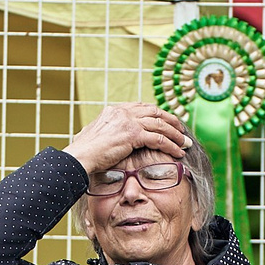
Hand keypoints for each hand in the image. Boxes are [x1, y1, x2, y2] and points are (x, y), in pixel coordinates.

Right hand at [65, 103, 195, 176]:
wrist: (79, 157)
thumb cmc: (84, 153)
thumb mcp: (95, 136)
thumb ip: (108, 132)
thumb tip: (111, 138)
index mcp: (114, 110)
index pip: (142, 107)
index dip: (158, 114)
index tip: (167, 122)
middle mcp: (122, 112)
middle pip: (155, 112)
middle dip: (171, 121)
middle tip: (182, 131)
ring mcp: (128, 121)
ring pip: (160, 125)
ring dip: (175, 134)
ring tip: (185, 143)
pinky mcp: (132, 134)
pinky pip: (158, 139)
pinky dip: (171, 145)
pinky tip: (178, 152)